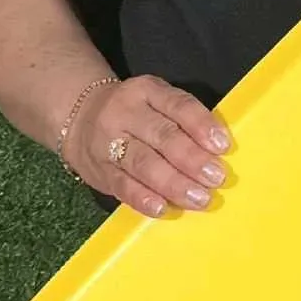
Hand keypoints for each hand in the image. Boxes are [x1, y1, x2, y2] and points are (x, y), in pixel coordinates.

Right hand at [66, 75, 231, 217]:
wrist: (78, 117)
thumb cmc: (135, 115)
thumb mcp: (155, 102)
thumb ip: (182, 121)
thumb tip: (217, 154)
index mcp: (147, 91)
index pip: (177, 105)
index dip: (201, 125)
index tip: (223, 146)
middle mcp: (126, 113)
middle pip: (162, 136)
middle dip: (192, 159)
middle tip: (216, 178)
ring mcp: (109, 142)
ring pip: (144, 163)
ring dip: (174, 183)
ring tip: (199, 198)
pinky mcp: (101, 171)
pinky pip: (123, 186)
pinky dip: (143, 198)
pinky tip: (162, 208)